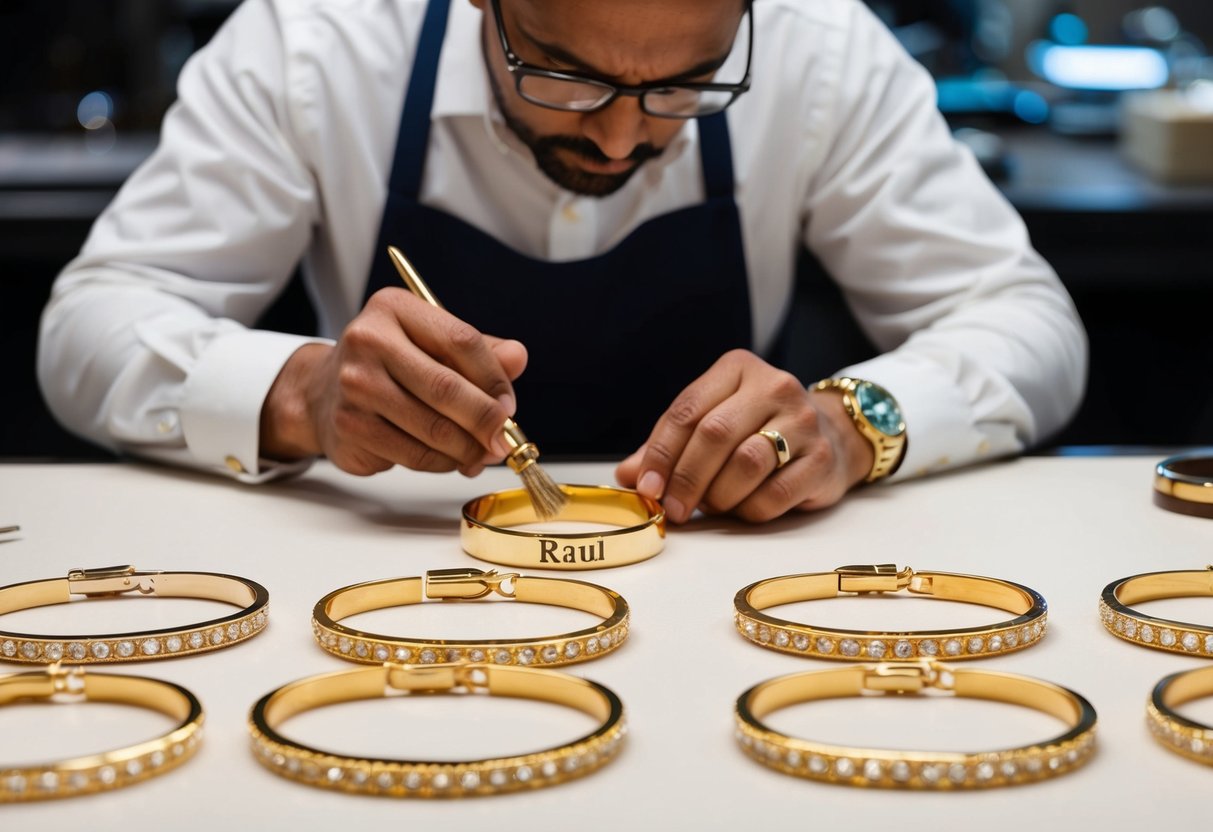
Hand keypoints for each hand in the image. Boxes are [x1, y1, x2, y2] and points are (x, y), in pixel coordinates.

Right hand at [260, 288, 526, 475]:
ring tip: (481, 453)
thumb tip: (518, 358)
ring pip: (433, 429)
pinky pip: (414, 455)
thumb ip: (480, 351)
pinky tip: (450, 459)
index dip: (494, 378)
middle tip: (504, 439)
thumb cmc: (390, 364)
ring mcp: (355, 386)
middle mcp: (368, 341)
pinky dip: (442, 463)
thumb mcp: (432, 344)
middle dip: (486, 421)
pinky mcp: (350, 427)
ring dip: (468, 449)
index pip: (462, 340)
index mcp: (394, 308)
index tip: (509, 405)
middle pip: (447, 389)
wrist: (322, 391)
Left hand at [615, 350, 872, 522]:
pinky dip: (750, 510)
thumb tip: (628, 476)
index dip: (661, 453)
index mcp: (738, 369)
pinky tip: (744, 508)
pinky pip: (775, 494)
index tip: (646, 488)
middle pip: (715, 435)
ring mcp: (804, 421)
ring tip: (712, 504)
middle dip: (685, 478)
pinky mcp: (823, 459)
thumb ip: (670, 447)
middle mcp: (774, 386)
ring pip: (745, 464)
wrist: (831, 435)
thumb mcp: (713, 424)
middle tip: (672, 509)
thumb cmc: (757, 430)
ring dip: (719, 495)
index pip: (687, 410)